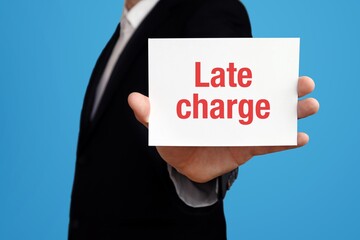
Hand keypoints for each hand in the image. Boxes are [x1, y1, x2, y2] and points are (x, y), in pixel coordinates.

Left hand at [128, 76, 319, 182]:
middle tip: (302, 81)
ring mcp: (243, 128)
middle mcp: (233, 110)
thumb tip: (135, 99)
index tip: (270, 61)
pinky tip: (301, 137)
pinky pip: (269, 144)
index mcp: (216, 99)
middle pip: (262, 96)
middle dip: (284, 88)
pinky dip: (285, 140)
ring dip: (292, 111)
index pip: (236, 81)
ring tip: (311, 105)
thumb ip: (150, 113)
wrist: (183, 166)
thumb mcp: (161, 126)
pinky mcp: (248, 148)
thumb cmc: (173, 140)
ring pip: (272, 117)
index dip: (252, 70)